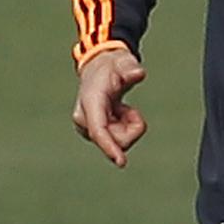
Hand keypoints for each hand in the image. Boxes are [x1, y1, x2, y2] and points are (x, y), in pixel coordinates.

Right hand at [72, 47, 147, 167]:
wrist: (100, 69)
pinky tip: (119, 112)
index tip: (122, 162)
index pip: (99, 130)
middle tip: (129, 108)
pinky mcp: (95, 133)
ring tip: (122, 107)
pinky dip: (126, 126)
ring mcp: (88, 128)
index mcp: (90, 103)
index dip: (110, 146)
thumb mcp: (122, 62)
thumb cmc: (112, 67)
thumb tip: (138, 74)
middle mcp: (85, 119)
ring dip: (128, 126)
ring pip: (119, 141)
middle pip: (116, 140)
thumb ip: (130, 68)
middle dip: (131, 127)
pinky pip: (119, 139)